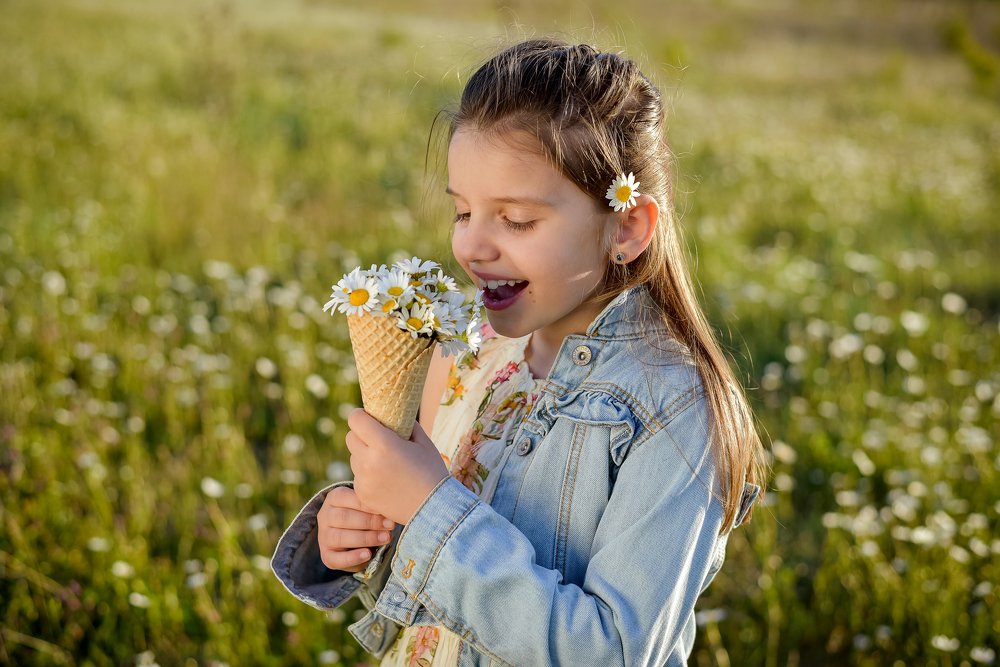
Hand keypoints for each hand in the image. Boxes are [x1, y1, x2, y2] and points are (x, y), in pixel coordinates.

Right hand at [317, 485, 395, 571]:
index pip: (347, 498)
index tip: (386, 510)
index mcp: (334, 498)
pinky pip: (336, 558)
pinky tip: (367, 554)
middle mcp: (325, 516)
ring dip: (365, 538)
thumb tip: (391, 511)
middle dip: (369, 522)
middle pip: (343, 518)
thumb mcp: (367, 506)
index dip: (367, 504)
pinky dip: (352, 557)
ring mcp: (323, 537)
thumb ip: (374, 505)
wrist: (354, 541)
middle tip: (390, 525)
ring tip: (385, 538)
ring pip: (339, 537)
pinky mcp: (326, 556)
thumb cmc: (365, 516)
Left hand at [345, 408, 449, 525]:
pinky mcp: (362, 495)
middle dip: (361, 434)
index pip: (356, 420)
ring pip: (353, 458)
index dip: (360, 415)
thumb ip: (406, 424)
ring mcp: (363, 481)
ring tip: (384, 462)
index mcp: (384, 445)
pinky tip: (385, 479)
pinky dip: (367, 474)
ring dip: (363, 455)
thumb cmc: (432, 471)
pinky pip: (358, 476)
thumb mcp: (423, 442)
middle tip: (376, 438)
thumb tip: (394, 414)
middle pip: (350, 438)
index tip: (367, 416)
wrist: (434, 508)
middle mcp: (369, 462)